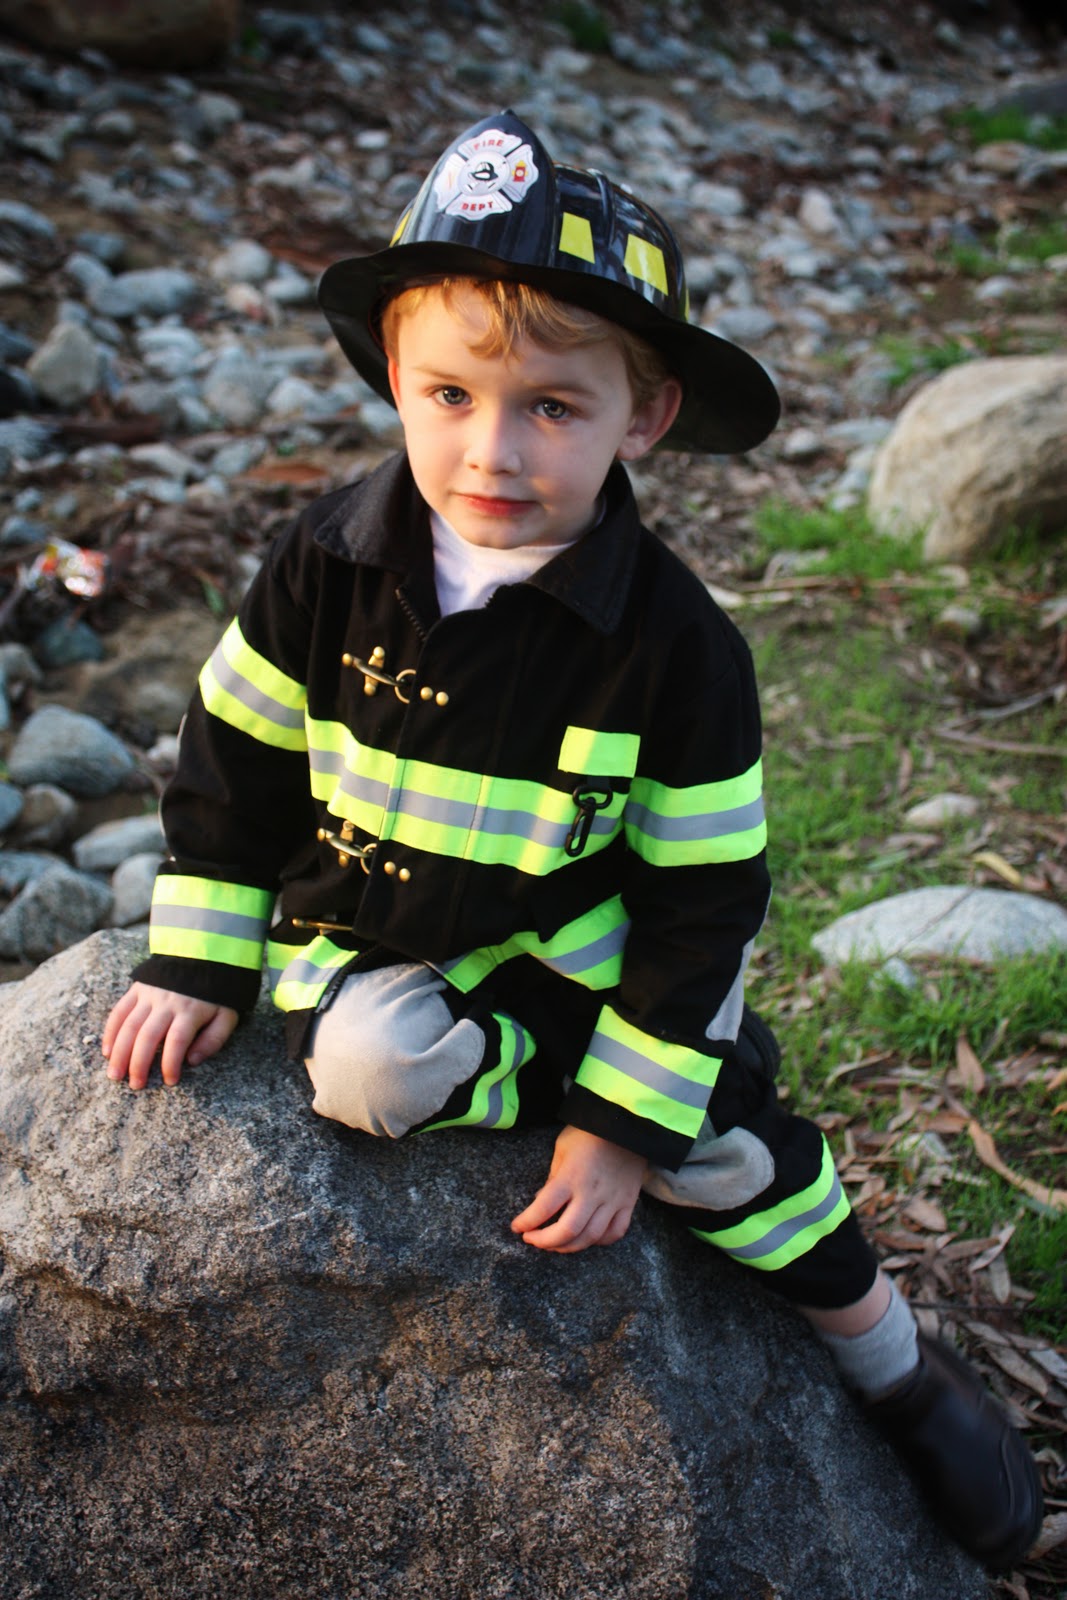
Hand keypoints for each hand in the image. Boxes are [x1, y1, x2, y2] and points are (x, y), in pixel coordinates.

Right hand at [102, 982, 238, 1090]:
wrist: (203, 955)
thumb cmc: (216, 993)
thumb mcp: (226, 1015)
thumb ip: (213, 1040)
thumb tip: (192, 1062)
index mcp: (191, 1010)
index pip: (177, 1041)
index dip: (171, 1063)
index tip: (170, 1081)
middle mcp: (167, 1002)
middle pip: (148, 1036)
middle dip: (139, 1064)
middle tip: (135, 1085)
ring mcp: (149, 994)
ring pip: (129, 1026)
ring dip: (120, 1052)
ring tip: (115, 1075)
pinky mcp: (137, 989)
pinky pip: (119, 1011)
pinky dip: (111, 1032)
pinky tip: (108, 1051)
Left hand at [511, 1125, 647, 1252]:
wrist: (626, 1122)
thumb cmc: (588, 1132)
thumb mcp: (562, 1148)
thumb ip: (553, 1178)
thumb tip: (541, 1202)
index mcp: (571, 1176)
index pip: (543, 1208)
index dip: (527, 1222)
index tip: (517, 1227)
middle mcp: (591, 1192)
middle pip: (567, 1231)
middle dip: (545, 1242)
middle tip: (532, 1240)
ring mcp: (612, 1199)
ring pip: (590, 1237)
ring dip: (569, 1246)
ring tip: (555, 1244)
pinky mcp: (628, 1202)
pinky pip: (615, 1232)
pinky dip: (599, 1241)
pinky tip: (587, 1237)